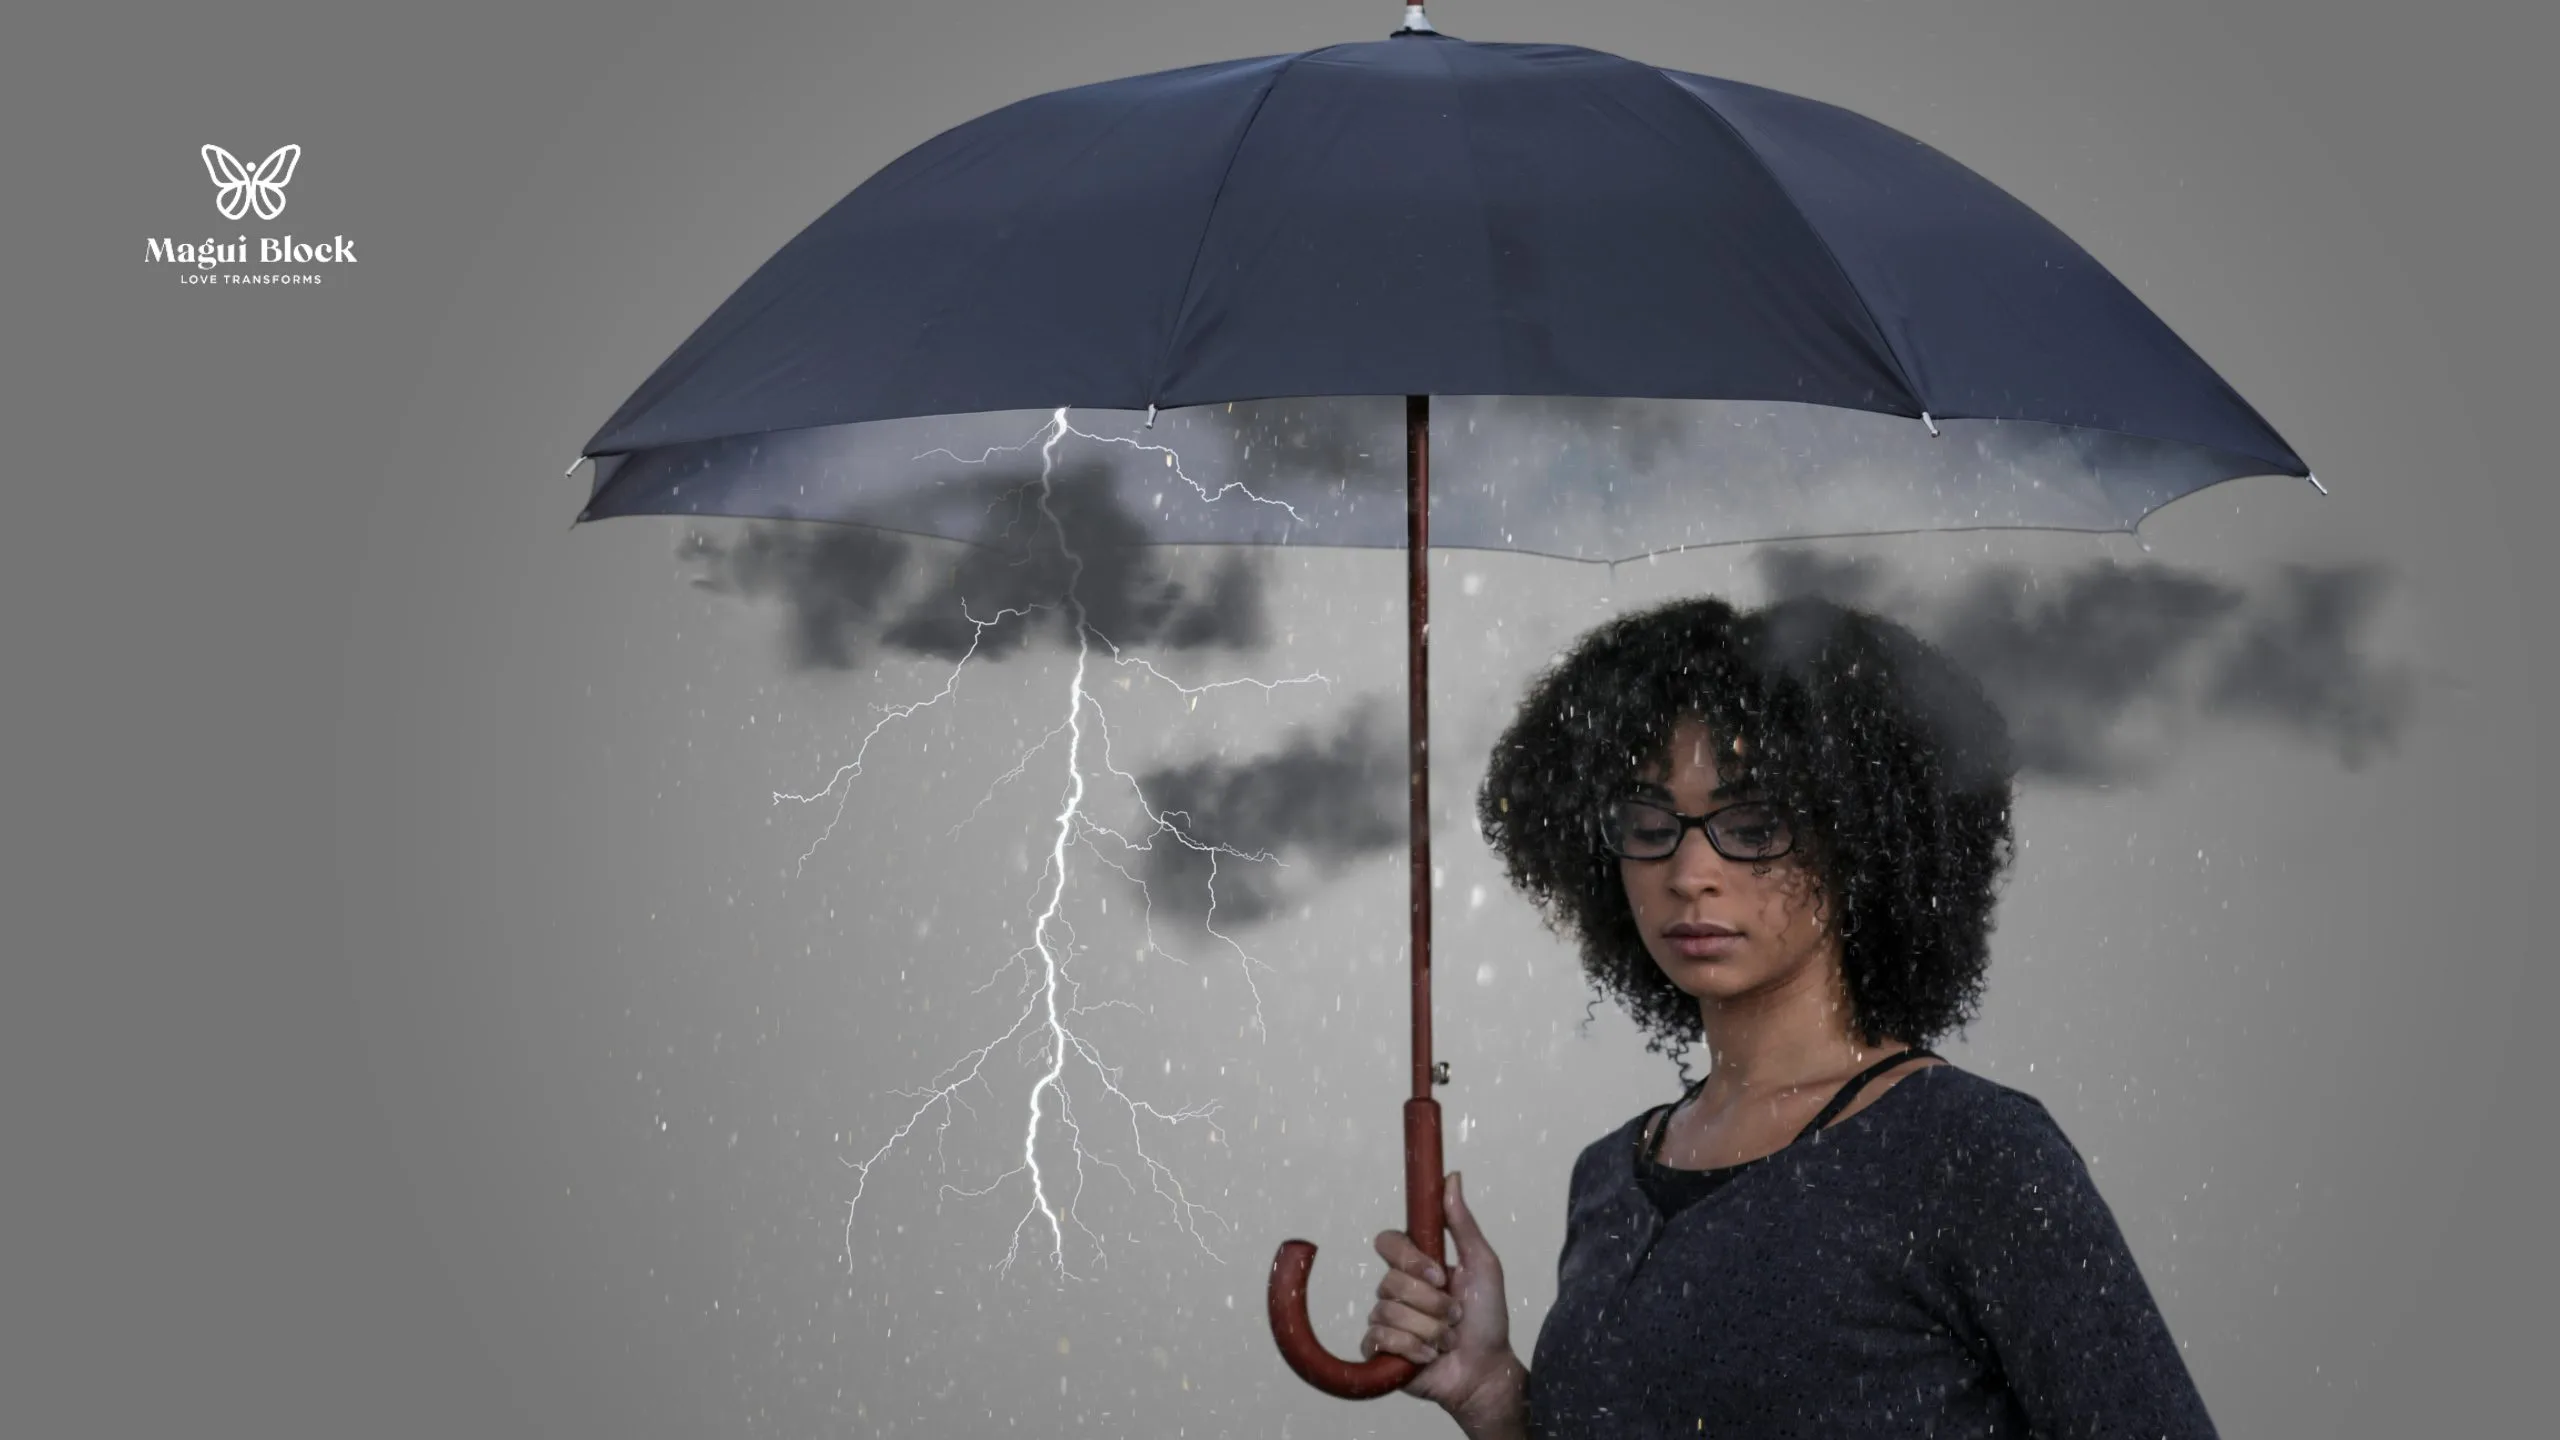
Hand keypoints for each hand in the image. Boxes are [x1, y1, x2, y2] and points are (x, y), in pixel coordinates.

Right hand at [1363, 1171, 1520, 1418]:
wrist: (1486, 1371)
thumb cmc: (1488, 1318)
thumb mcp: (1482, 1265)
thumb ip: (1462, 1223)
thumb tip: (1452, 1176)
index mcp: (1417, 1265)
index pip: (1388, 1243)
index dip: (1410, 1259)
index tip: (1440, 1274)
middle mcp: (1397, 1290)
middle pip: (1390, 1281)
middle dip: (1432, 1304)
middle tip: (1455, 1316)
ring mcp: (1387, 1320)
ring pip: (1389, 1313)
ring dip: (1429, 1330)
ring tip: (1447, 1340)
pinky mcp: (1381, 1351)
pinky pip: (1379, 1339)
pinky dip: (1412, 1349)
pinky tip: (1429, 1357)